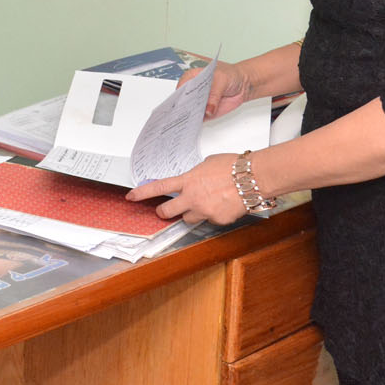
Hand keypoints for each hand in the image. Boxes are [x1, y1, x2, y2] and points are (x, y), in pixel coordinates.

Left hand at [125, 155, 246, 225]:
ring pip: (190, 219)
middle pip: (168, 212)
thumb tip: (194, 181)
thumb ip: (196, 175)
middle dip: (164, 212)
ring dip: (193, 213)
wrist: (253, 178)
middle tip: (165, 211)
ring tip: (208, 202)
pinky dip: (214, 215)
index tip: (131, 196)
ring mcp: (205, 211)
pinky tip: (224, 205)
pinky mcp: (217, 220)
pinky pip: (210, 220)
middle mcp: (193, 198)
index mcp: (188, 181)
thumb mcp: (207, 164)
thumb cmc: (234, 167)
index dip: (143, 193)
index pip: (159, 188)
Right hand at [183, 60, 253, 119]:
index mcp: (193, 76)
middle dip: (184, 106)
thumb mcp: (222, 81)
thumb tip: (208, 109)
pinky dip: (197, 121)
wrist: (242, 85)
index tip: (180, 102)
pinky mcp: (205, 111)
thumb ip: (214, 95)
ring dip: (189, 115)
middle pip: (183, 99)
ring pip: (189, 110)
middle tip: (186, 112)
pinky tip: (196, 122)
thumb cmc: (230, 76)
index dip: (179, 94)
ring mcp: (199, 101)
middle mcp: (194, 89)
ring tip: (191, 119)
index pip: (182, 86)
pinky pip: (198, 118)